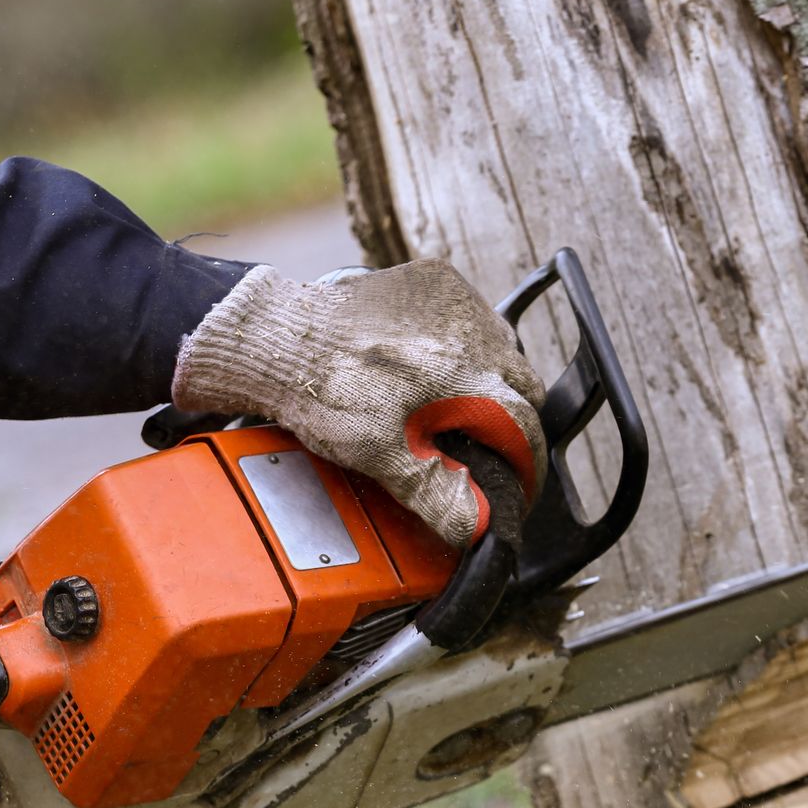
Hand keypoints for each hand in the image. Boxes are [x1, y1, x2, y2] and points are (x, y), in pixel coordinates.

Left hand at [173, 260, 546, 547]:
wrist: (281, 339)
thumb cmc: (324, 393)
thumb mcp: (382, 457)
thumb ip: (437, 494)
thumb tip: (478, 529)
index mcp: (469, 378)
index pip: (527, 428)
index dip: (526, 465)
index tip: (517, 484)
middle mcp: (475, 333)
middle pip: (524, 387)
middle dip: (511, 421)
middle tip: (485, 447)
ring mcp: (459, 300)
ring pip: (504, 349)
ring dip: (491, 379)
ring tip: (455, 406)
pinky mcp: (438, 278)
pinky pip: (475, 316)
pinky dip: (466, 343)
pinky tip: (434, 365)